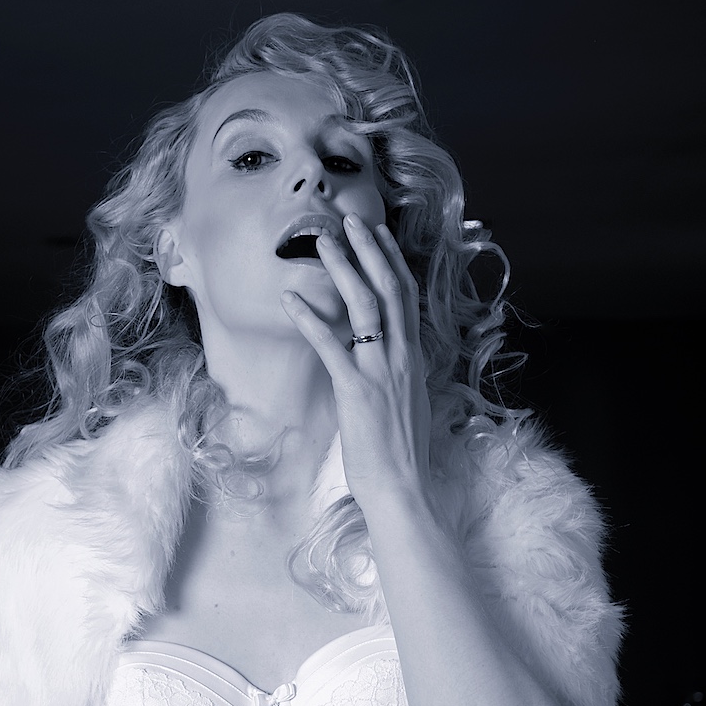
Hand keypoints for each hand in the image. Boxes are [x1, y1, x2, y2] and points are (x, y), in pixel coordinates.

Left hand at [279, 215, 431, 506]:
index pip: (406, 295)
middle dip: (368, 249)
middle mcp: (402, 357)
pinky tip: (291, 299)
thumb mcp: (406, 401)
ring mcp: (381, 372)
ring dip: (343, 268)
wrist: (403, 486)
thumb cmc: (400, 452)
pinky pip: (332, 347)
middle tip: (347, 218)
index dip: (391, 260)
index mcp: (414, 357)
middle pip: (388, 289)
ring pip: (365, 306)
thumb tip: (388, 358)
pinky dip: (311, 319)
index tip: (376, 232)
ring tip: (323, 240)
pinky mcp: (356, 392)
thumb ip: (398, 373)